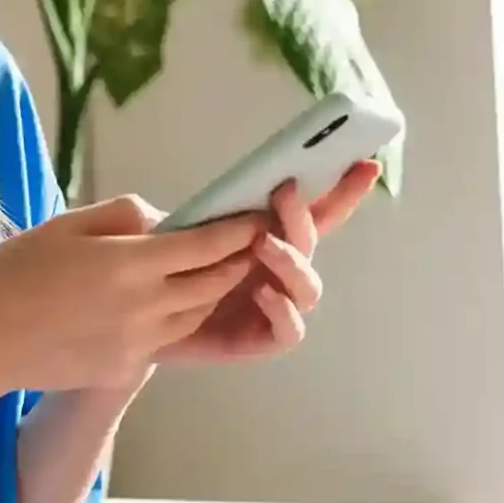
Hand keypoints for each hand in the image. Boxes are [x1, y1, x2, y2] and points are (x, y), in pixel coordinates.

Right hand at [0, 194, 261, 397]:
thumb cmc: (11, 276)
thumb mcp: (65, 225)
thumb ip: (123, 216)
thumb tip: (165, 218)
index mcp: (130, 264)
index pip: (208, 245)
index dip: (240, 231)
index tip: (259, 217)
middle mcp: (145, 306)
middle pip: (214, 282)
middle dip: (237, 261)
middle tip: (250, 242)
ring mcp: (139, 342)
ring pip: (198, 313)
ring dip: (211, 290)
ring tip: (213, 270)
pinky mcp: (126, 367)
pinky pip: (170, 338)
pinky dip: (182, 316)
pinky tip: (170, 302)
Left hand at [160, 159, 378, 366]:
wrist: (137, 326)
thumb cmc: (157, 273)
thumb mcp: (162, 233)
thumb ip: (180, 216)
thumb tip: (190, 203)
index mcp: (267, 235)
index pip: (313, 210)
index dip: (342, 189)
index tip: (366, 164)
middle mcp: (278, 269)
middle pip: (312, 241)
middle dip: (303, 215)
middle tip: (282, 193)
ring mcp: (274, 304)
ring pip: (308, 286)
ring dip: (293, 261)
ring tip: (263, 244)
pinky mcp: (260, 338)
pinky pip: (290, 330)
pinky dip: (283, 310)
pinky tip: (261, 293)